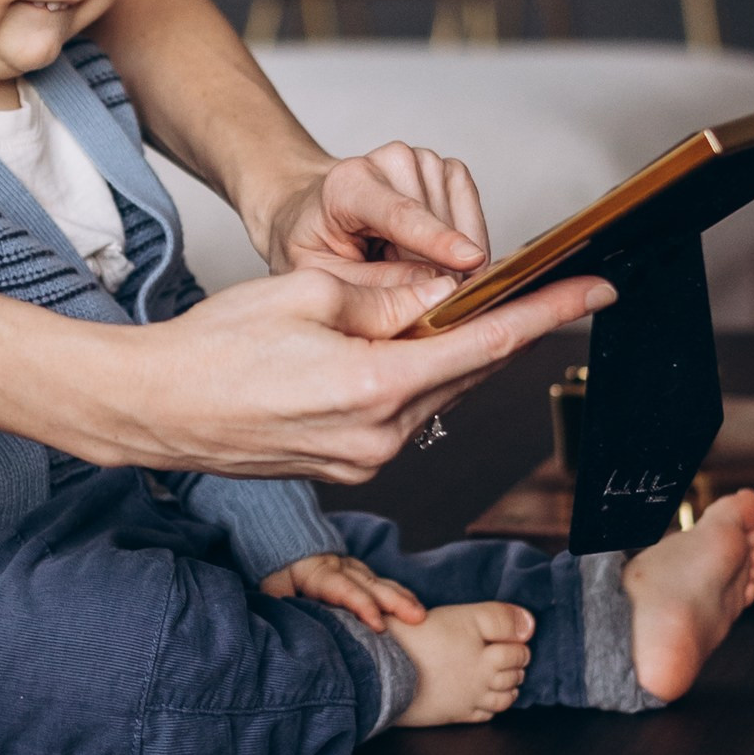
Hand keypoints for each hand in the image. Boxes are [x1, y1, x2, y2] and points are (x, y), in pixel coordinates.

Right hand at [0, 234, 610, 487]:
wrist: (157, 409)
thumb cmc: (214, 346)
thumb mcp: (303, 292)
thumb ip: (385, 294)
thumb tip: (441, 292)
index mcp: (375, 385)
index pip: (486, 343)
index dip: (548, 313)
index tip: (596, 290)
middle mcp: (382, 436)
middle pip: (467, 370)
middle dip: (492, 327)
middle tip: (520, 286)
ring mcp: (367, 460)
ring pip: (435, 391)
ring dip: (441, 351)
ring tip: (410, 313)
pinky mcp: (349, 468)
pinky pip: (402, 413)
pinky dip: (408, 376)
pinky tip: (382, 349)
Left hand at [258, 142, 491, 282]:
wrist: (311, 210)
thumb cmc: (312, 242)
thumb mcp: (321, 276)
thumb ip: (374, 287)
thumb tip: (436, 289)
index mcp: (348, 184)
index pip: (399, 214)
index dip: (436, 239)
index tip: (471, 260)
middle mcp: (391, 161)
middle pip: (438, 231)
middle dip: (435, 273)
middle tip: (398, 286)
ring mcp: (425, 161)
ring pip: (463, 229)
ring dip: (446, 261)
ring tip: (402, 263)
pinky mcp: (450, 171)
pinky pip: (475, 222)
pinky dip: (460, 249)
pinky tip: (427, 252)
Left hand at [262, 550, 425, 632]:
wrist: (280, 538)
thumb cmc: (276, 571)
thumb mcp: (270, 587)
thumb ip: (279, 603)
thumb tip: (283, 626)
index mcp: (318, 573)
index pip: (343, 589)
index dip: (362, 605)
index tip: (379, 626)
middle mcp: (340, 568)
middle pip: (370, 584)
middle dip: (395, 601)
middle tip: (418, 618)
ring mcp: (351, 568)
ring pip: (379, 582)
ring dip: (401, 598)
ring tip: (421, 614)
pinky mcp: (357, 572)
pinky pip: (379, 582)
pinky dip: (398, 594)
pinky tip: (413, 607)